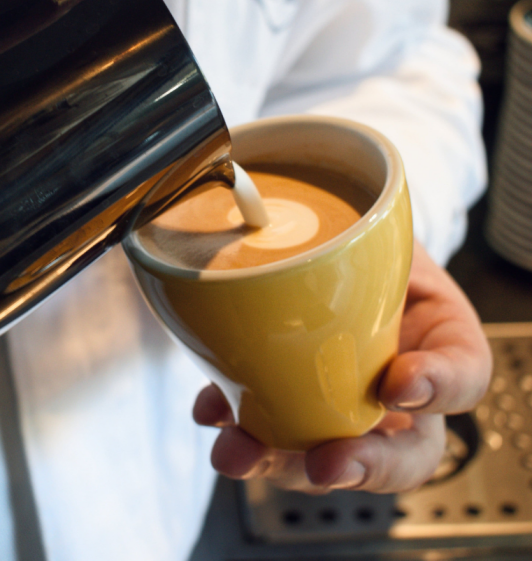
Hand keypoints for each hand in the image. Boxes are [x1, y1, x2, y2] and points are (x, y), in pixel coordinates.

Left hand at [193, 239, 492, 492]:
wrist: (328, 244)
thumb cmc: (357, 239)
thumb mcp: (368, 224)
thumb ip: (350, 230)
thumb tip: (269, 211)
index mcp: (437, 339)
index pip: (464, 373)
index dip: (440, 387)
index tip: (398, 383)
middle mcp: (398, 388)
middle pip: (403, 453)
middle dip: (362, 466)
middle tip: (325, 464)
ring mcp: (344, 406)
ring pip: (328, 458)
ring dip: (281, 461)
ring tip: (238, 451)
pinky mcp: (291, 406)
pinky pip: (270, 431)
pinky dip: (237, 423)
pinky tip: (212, 411)